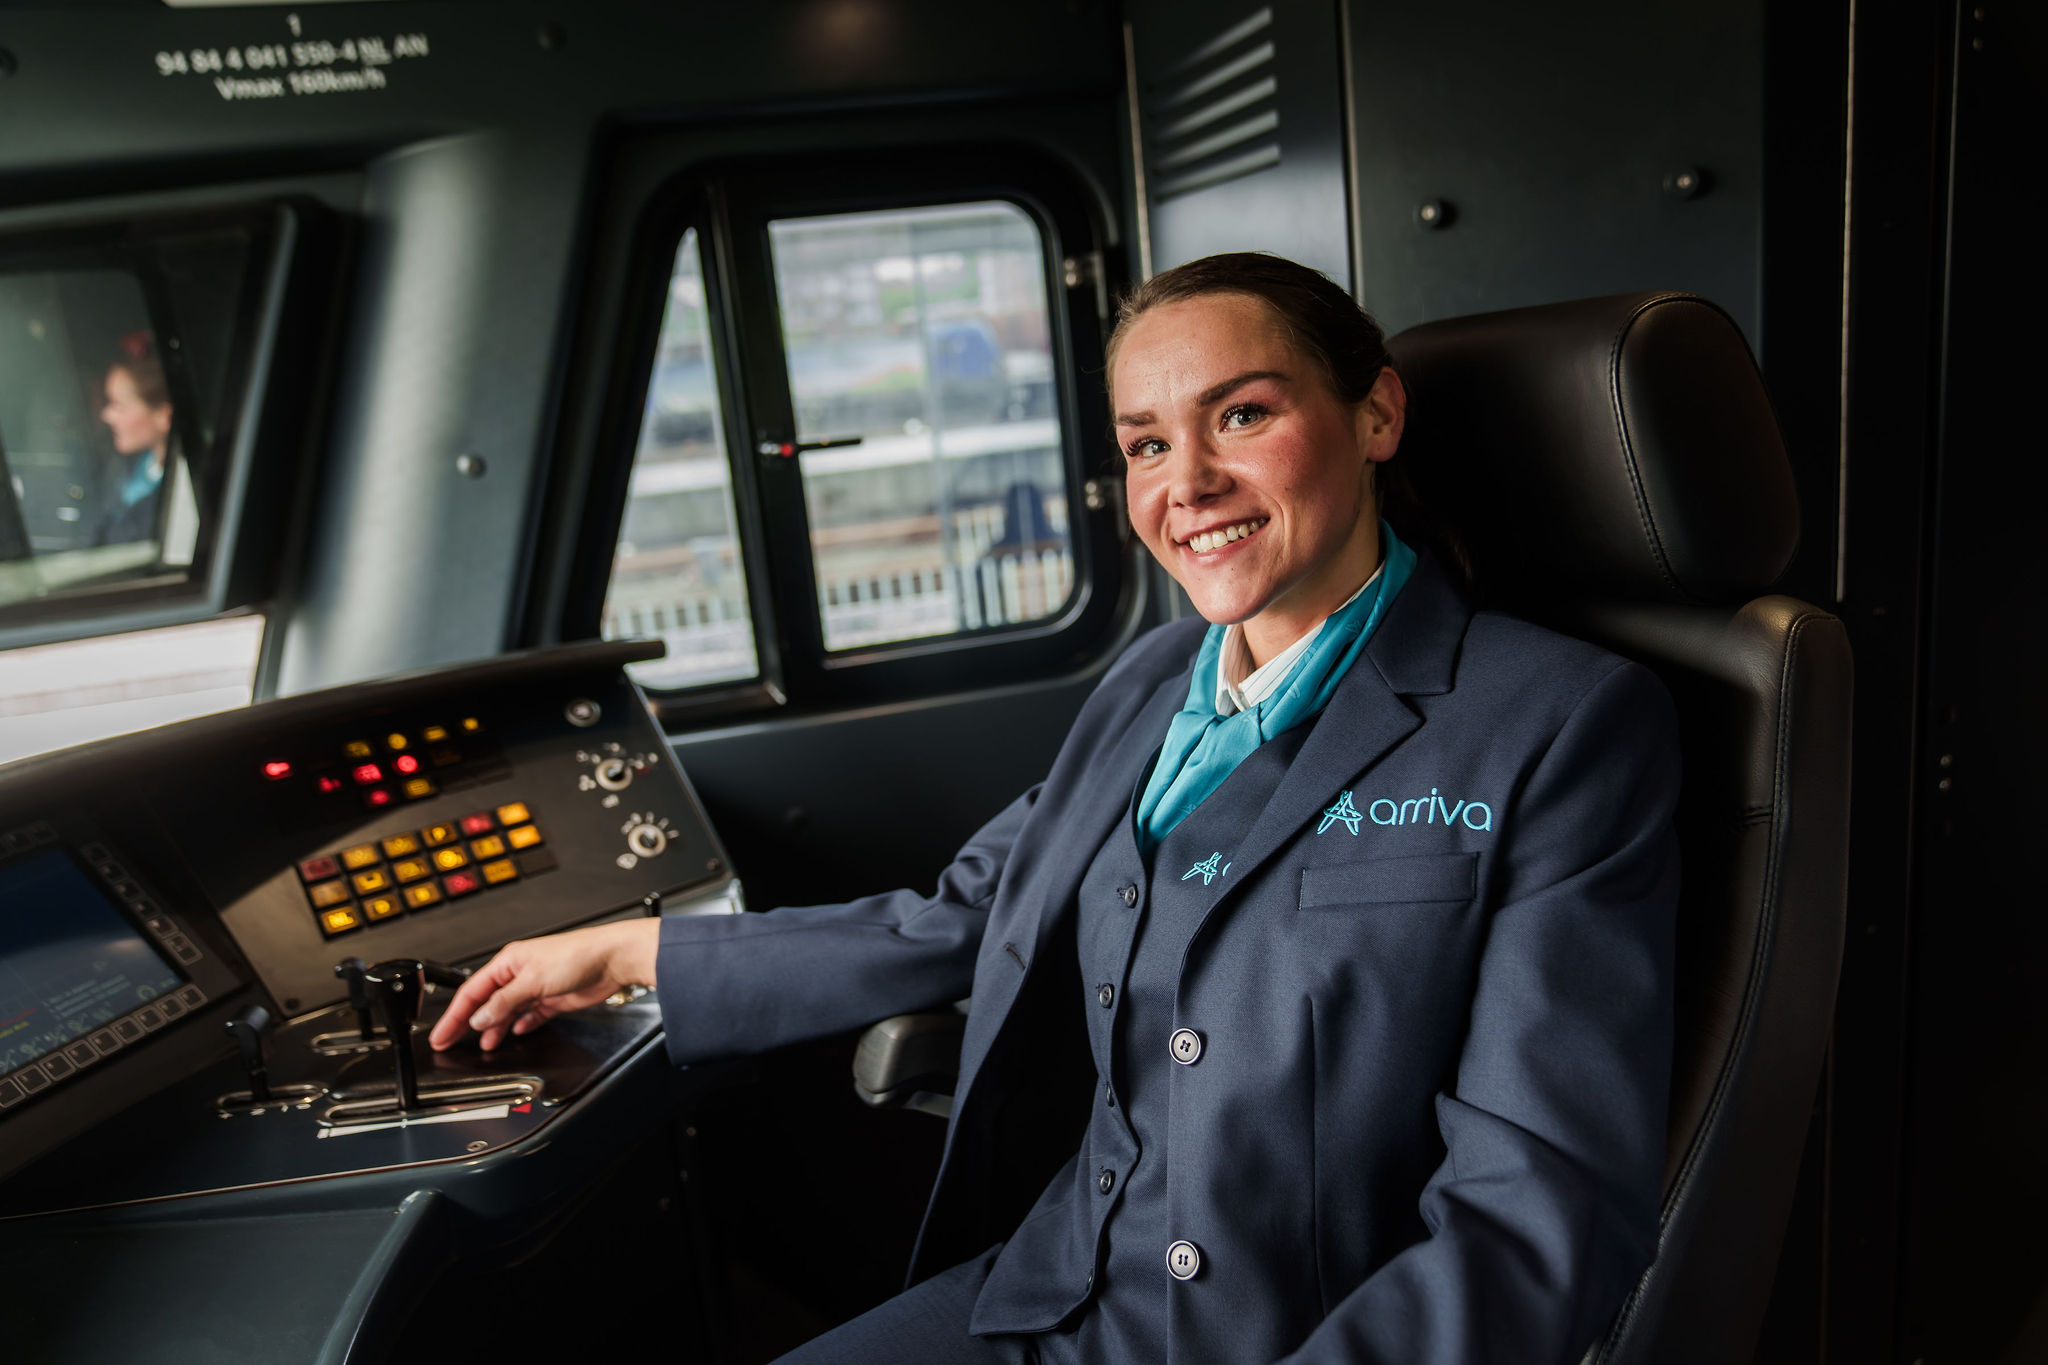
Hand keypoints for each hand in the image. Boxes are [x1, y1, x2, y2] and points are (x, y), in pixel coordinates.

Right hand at [428, 918, 660, 1052]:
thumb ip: (504, 1002)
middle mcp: (519, 974)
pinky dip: (522, 1024)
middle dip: (467, 1024)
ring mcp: (536, 986)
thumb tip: (480, 1018)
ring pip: (507, 1011)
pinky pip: (531, 1014)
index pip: (472, 992)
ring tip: (485, 1045)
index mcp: (508, 963)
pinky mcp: (553, 998)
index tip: (441, 1034)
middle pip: (486, 1003)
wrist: (613, 959)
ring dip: (496, 1028)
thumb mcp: (533, 980)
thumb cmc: (577, 955)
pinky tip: (518, 1032)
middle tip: (450, 1043)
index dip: (454, 1015)